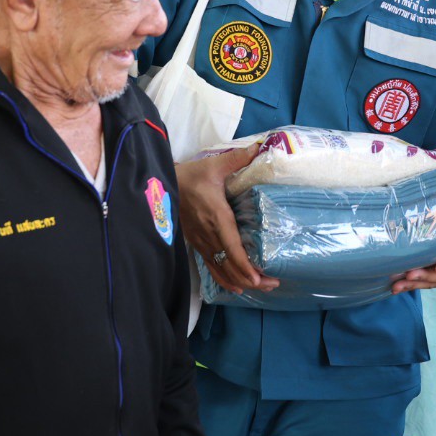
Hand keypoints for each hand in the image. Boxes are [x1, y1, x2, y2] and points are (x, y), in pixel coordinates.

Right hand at [175, 146, 278, 294]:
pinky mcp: (197, 244)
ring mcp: (202, 243)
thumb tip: (259, 147)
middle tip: (273, 284)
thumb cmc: (191, 176)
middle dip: (252, 279)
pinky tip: (237, 287)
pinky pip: (212, 267)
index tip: (260, 278)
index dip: (245, 267)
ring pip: (222, 270)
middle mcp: (210, 235)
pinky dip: (225, 279)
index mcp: (217, 218)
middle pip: (230, 266)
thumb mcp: (214, 165)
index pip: (232, 249)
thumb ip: (238, 159)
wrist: (163, 185)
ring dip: (241, 282)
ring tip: (261, 288)